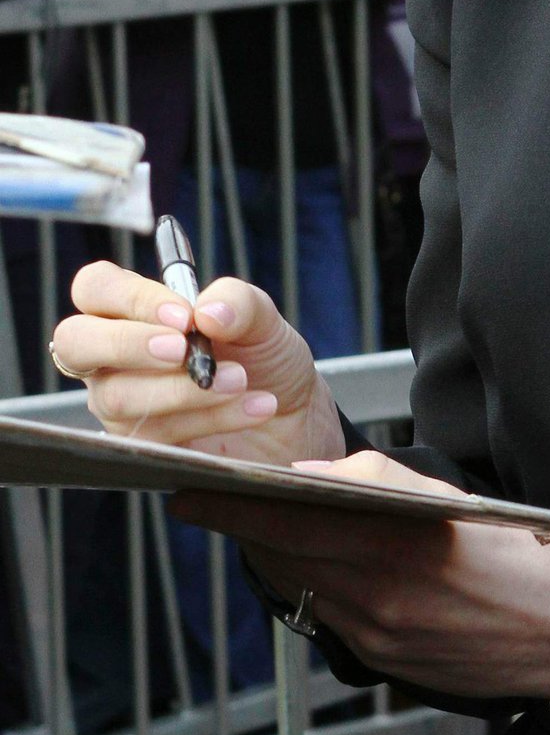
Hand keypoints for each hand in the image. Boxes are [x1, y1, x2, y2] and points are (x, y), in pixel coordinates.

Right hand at [52, 262, 343, 464]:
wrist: (288, 417)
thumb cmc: (261, 356)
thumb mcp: (262, 318)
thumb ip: (238, 302)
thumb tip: (207, 312)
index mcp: (132, 311)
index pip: (96, 287)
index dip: (129, 298)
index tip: (183, 316)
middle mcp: (112, 357)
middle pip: (76, 341)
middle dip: (128, 344)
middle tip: (182, 351)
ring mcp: (120, 405)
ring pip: (118, 396)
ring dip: (185, 388)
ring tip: (241, 380)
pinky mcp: (140, 447)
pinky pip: (155, 436)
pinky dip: (212, 418)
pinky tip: (253, 407)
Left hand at [171, 450, 549, 731]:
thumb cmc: (528, 556)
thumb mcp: (460, 501)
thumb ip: (384, 485)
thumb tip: (316, 477)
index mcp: (396, 551)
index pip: (289, 522)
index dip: (231, 507)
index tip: (187, 489)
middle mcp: (376, 602)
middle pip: (282, 557)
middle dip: (240, 527)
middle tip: (202, 498)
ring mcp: (377, 640)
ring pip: (300, 586)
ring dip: (272, 554)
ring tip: (251, 522)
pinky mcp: (385, 663)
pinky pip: (329, 615)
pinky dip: (310, 582)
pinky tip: (311, 561)